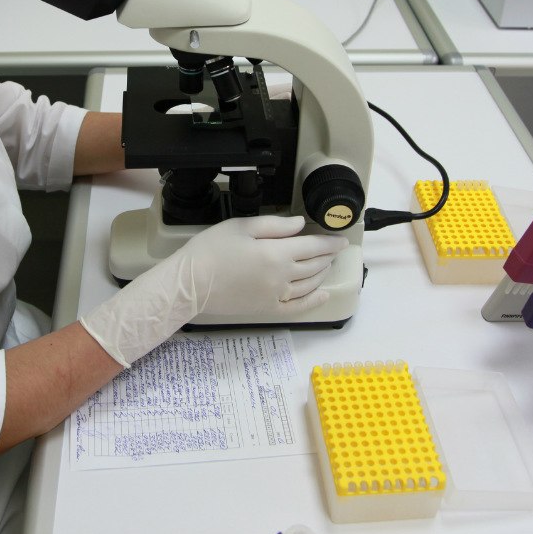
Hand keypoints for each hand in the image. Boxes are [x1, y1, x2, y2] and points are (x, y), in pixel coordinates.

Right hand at [177, 215, 341, 316]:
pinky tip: (323, 294)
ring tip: (326, 264)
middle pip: (314, 265)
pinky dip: (314, 301)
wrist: (191, 284)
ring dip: (322, 273)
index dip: (330, 242)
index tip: (341, 240)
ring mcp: (276, 296)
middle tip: (334, 249)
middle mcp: (282, 277)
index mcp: (277, 253)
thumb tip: (300, 225)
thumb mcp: (242, 227)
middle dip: (327, 256)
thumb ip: (275, 225)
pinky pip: (298, 307)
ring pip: (310, 284)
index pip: (313, 246)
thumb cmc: (211, 250)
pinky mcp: (267, 308)